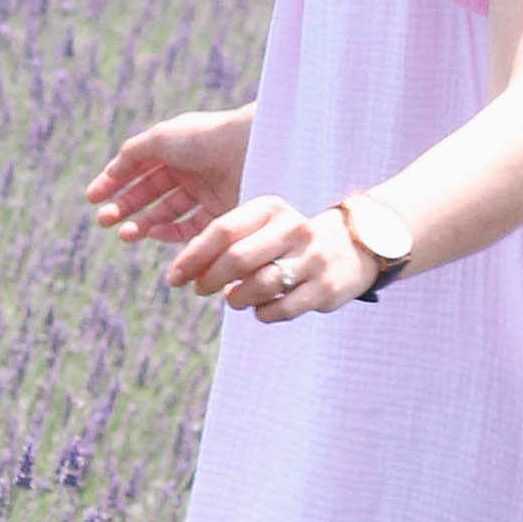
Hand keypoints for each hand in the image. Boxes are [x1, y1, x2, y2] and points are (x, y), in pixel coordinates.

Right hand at [86, 108, 253, 248]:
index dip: (113, 182)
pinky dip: (169, 234)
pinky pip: (190, 229)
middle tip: (103, 220)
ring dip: (142, 224)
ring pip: (166, 213)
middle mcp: (190, 170)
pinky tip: (152, 234)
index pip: (137, 168)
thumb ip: (131, 155)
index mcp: (175, 147)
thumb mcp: (159, 139)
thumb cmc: (203, 138)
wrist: (250, 150)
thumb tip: (111, 172)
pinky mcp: (221, 214)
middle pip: (149, 193)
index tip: (91, 198)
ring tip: (125, 234)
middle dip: (124, 207)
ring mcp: (205, 193)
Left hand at [162, 192, 370, 321]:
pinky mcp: (325, 289)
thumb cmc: (284, 242)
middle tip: (198, 290)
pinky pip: (279, 310)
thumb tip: (184, 273)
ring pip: (257, 287)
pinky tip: (260, 307)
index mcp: (272, 208)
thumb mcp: (258, 229)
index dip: (192, 257)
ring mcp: (312, 259)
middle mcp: (294, 229)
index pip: (221, 231)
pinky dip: (261, 313)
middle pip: (237, 260)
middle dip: (209, 280)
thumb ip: (223, 245)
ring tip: (233, 298)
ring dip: (236, 299)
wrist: (349, 248)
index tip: (174, 277)